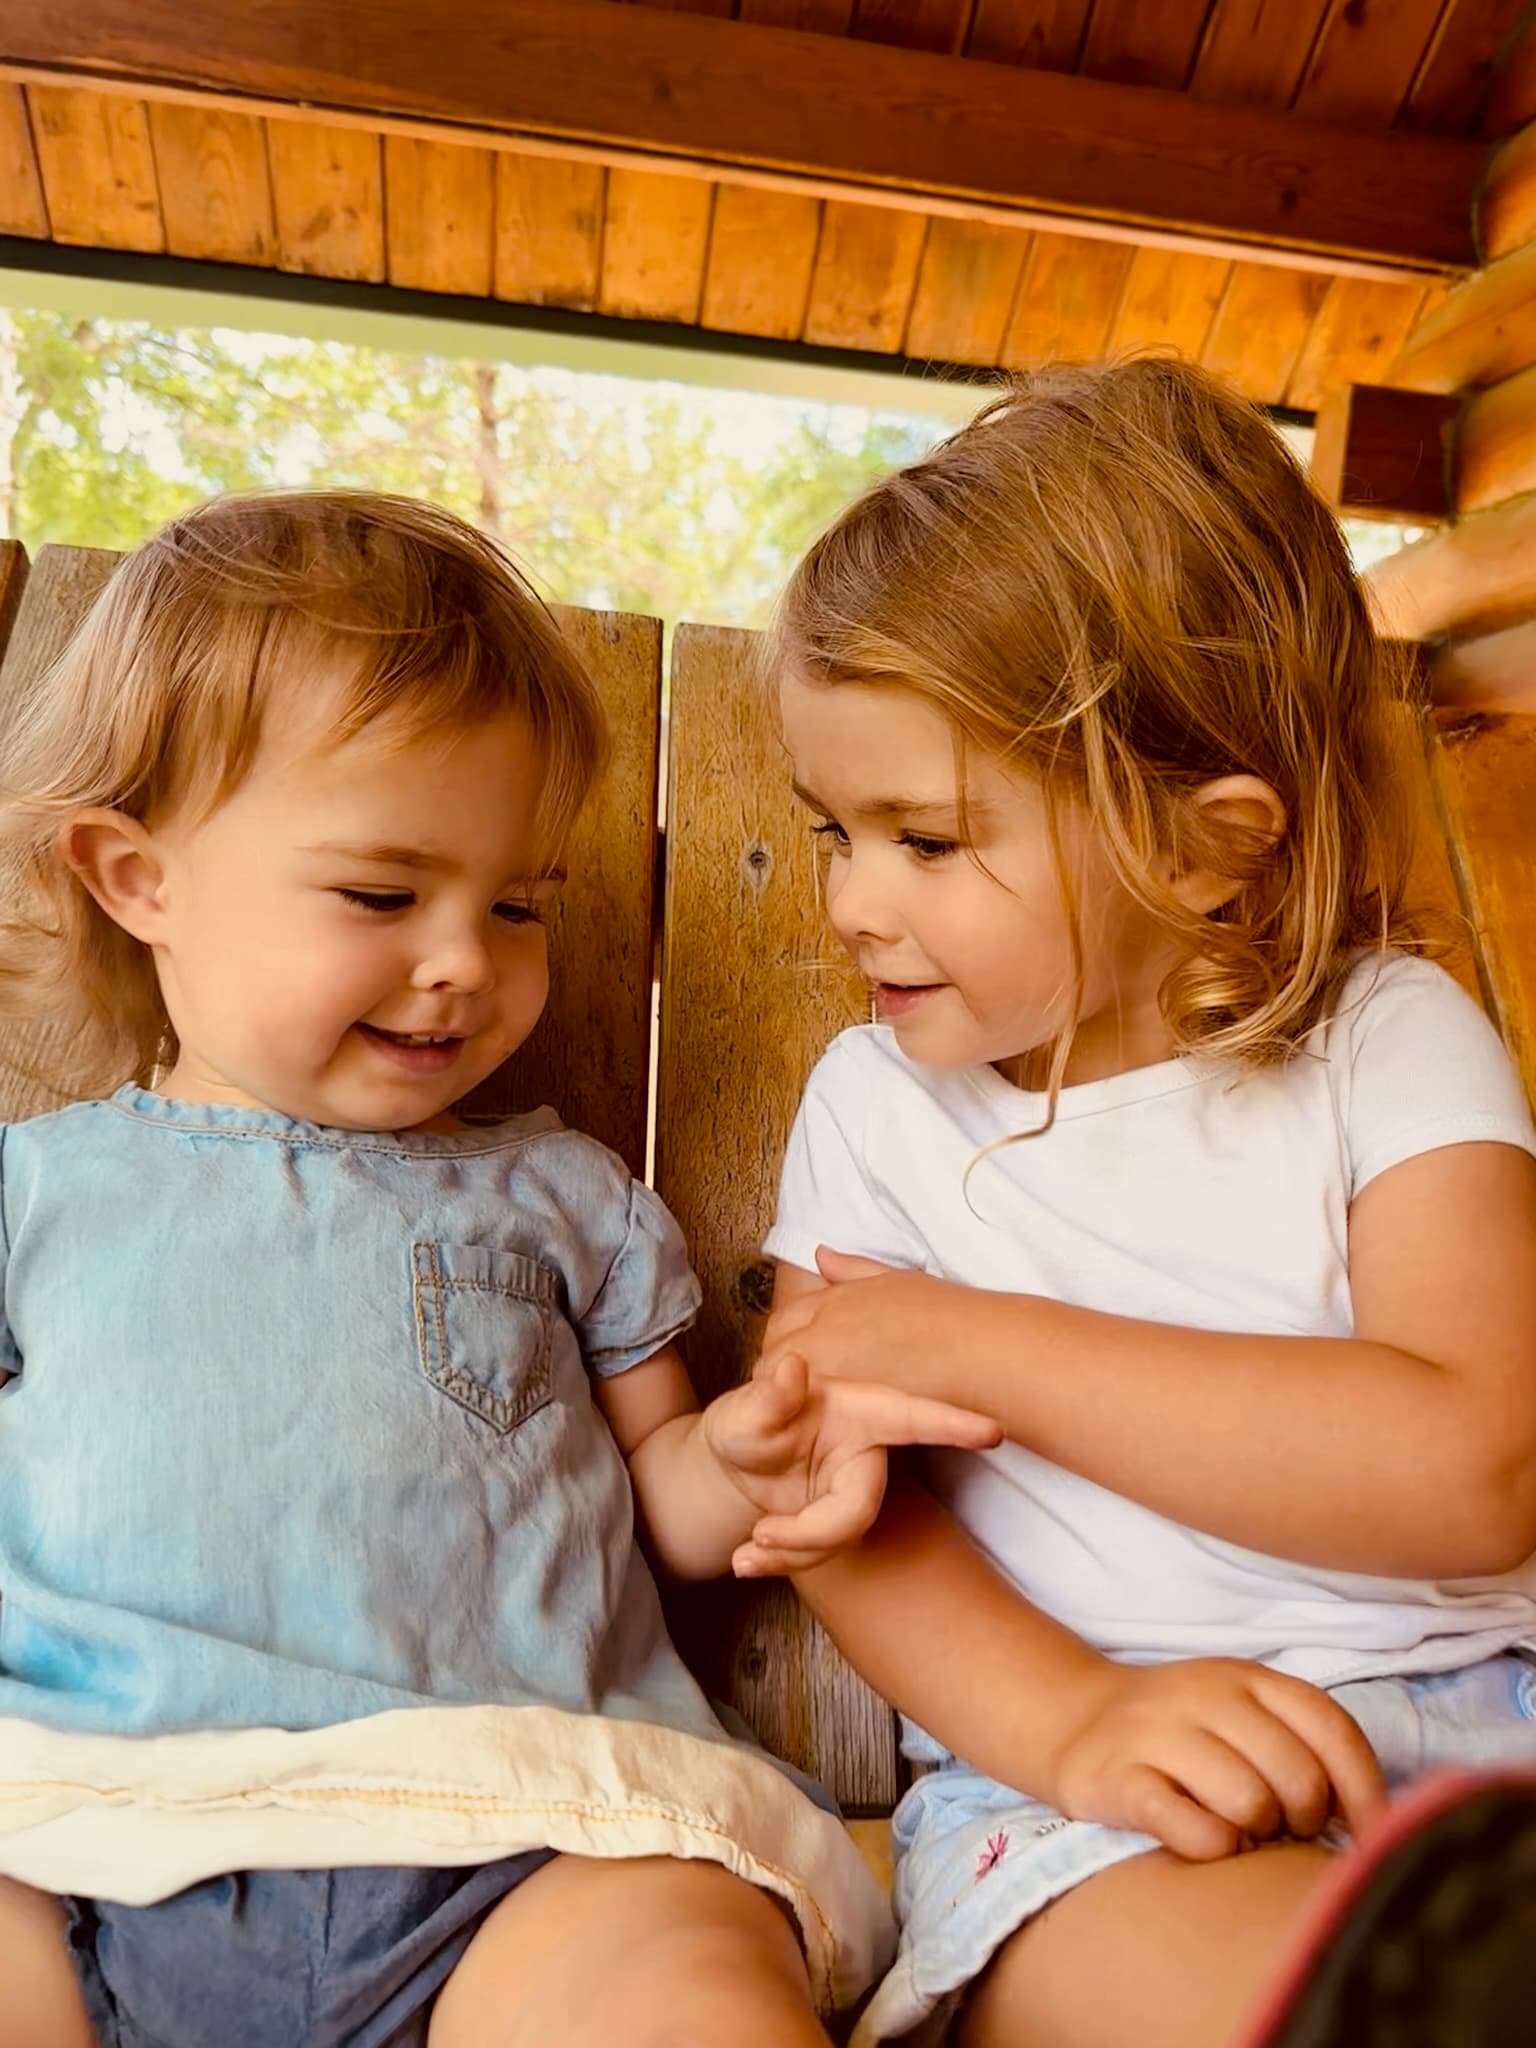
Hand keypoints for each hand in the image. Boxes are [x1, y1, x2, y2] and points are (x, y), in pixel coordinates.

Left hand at [702, 1352, 1000, 1577]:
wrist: (733, 1463)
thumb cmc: (748, 1420)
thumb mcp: (745, 1409)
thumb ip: (768, 1397)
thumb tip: (791, 1367)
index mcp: (857, 1412)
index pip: (910, 1417)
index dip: (952, 1424)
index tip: (994, 1430)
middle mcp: (864, 1453)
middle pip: (860, 1509)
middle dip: (811, 1534)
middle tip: (760, 1535)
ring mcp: (854, 1491)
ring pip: (840, 1540)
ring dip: (791, 1555)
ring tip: (744, 1554)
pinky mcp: (837, 1523)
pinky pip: (822, 1555)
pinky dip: (782, 1564)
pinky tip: (747, 1559)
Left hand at [762, 1250, 991, 1396]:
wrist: (980, 1353)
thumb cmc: (950, 1317)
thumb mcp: (897, 1280)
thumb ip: (852, 1270)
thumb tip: (820, 1254)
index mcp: (836, 1298)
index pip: (787, 1317)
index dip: (792, 1336)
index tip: (805, 1352)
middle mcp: (823, 1329)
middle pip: (775, 1348)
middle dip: (781, 1362)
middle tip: (803, 1382)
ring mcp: (829, 1367)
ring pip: (781, 1379)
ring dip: (789, 1389)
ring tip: (811, 1404)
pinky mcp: (840, 1403)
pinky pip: (804, 1406)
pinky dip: (805, 1411)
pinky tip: (825, 1420)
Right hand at [1042, 1659, 1386, 1861]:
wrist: (1072, 1718)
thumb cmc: (1182, 1732)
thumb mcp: (1243, 1713)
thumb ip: (1303, 1747)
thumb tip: (1371, 1825)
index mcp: (1248, 1677)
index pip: (1332, 1730)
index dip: (1364, 1792)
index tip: (1371, 1837)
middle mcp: (1205, 1694)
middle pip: (1297, 1779)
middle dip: (1300, 1821)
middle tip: (1277, 1826)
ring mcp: (1159, 1733)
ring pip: (1250, 1805)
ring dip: (1253, 1836)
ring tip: (1233, 1828)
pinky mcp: (1120, 1779)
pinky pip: (1195, 1832)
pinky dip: (1211, 1847)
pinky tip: (1198, 1837)